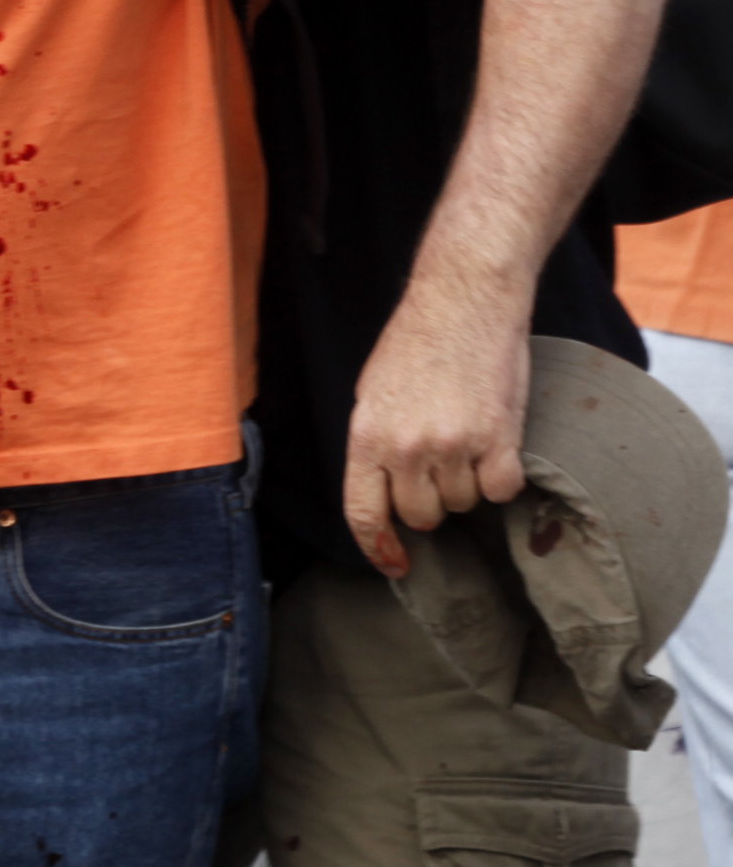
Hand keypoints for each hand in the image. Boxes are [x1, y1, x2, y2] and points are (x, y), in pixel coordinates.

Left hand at [342, 276, 533, 578]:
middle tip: (437, 464)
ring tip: (463, 436)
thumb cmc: (413, 345)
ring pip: (463, 503)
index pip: (363, 512)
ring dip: (465, 483)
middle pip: (421, 516)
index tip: (394, 564)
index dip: (377, 547)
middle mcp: (407, 447)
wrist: (463, 302)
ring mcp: (454, 445)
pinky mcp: (500, 440)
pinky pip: (502, 489)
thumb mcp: (372, 394)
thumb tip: (383, 493)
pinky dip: (502, 475)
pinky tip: (494, 444)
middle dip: (429, 501)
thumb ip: (375, 446)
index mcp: (367, 436)